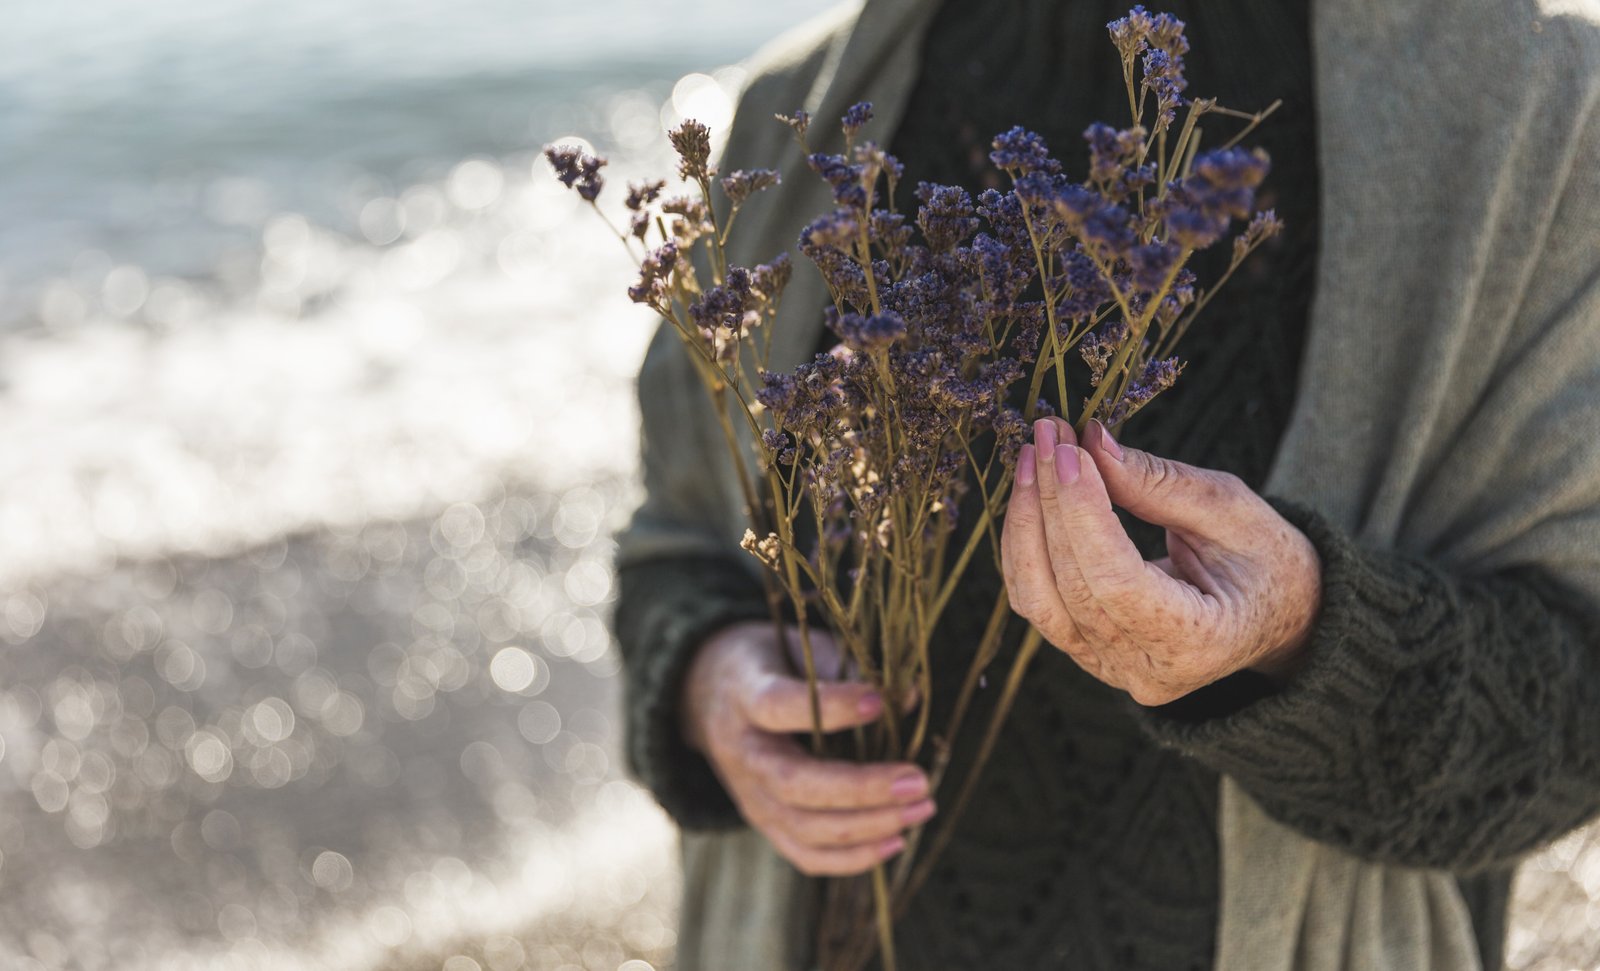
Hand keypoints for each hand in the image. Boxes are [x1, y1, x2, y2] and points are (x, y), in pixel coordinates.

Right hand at [681, 622, 934, 875]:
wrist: (707, 697)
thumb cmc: (770, 664)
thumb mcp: (801, 649)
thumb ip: (849, 668)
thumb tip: (910, 697)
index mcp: (744, 697)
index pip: (780, 707)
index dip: (831, 707)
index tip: (879, 701)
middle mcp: (742, 753)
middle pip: (795, 784)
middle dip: (862, 789)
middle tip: (918, 780)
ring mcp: (749, 795)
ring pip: (804, 828)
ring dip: (870, 826)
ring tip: (922, 808)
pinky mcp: (763, 823)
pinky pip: (805, 854)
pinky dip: (853, 858)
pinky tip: (896, 840)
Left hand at [1001, 417, 1321, 705]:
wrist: (1277, 616)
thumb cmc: (1266, 560)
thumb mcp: (1232, 510)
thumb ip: (1158, 483)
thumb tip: (1090, 442)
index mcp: (1198, 643)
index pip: (1116, 581)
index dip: (1082, 512)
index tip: (1068, 448)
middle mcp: (1145, 669)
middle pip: (1071, 584)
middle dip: (1051, 501)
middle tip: (1048, 433)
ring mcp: (1109, 668)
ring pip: (1038, 597)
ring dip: (1027, 521)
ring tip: (1032, 456)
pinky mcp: (1086, 652)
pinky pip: (1038, 599)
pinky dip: (1028, 543)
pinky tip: (1034, 493)